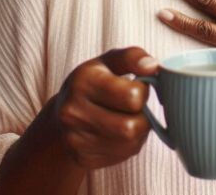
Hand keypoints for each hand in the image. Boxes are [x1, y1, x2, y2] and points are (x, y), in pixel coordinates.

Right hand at [50, 46, 158, 169]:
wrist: (63, 112)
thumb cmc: (95, 81)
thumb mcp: (111, 60)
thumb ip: (133, 57)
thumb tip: (152, 66)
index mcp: (82, 81)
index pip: (132, 96)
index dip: (143, 91)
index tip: (136, 86)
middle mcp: (73, 112)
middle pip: (131, 127)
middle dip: (142, 117)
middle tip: (135, 107)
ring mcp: (75, 138)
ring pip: (130, 144)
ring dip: (138, 132)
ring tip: (128, 118)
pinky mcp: (81, 157)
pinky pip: (123, 156)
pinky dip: (128, 145)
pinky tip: (118, 132)